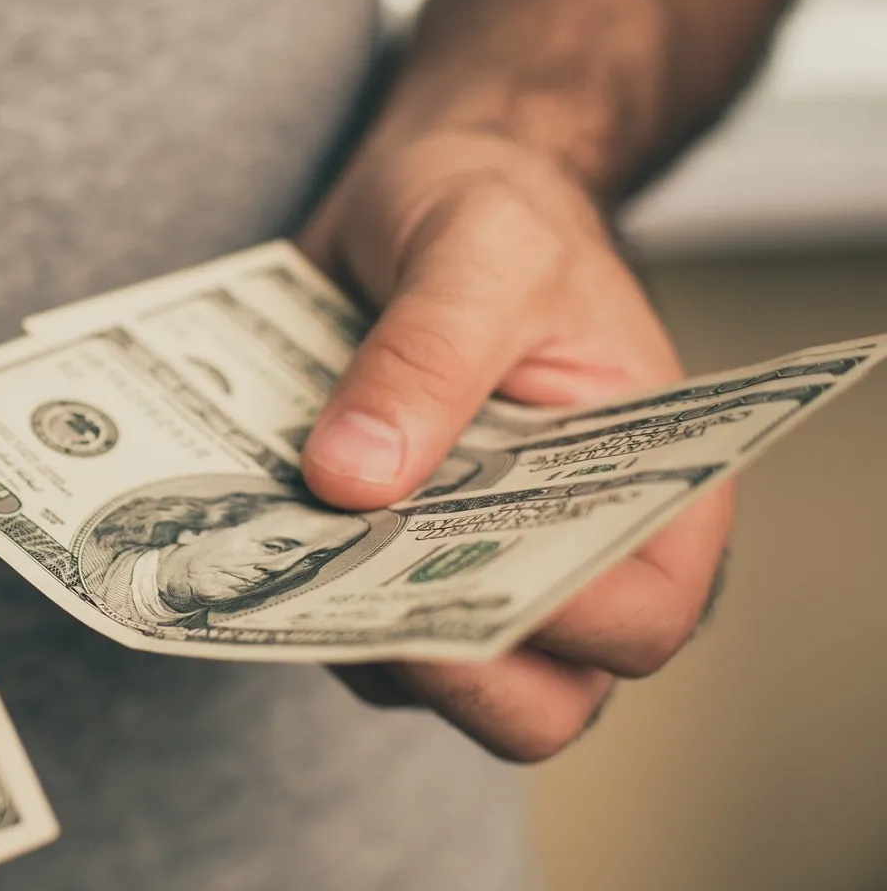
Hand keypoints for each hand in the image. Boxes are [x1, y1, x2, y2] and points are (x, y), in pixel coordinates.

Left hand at [296, 130, 733, 761]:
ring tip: (264, 540)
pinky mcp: (369, 566)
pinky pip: (326, 620)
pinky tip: (235, 517)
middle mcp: (566, 558)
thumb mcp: (477, 248)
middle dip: (430, 659)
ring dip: (334, 621)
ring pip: (408, 673)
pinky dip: (281, 587)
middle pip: (527, 699)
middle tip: (335, 582)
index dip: (556, 623)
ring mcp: (460, 573)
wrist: (420, 191)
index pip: (636, 620)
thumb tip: (354, 478)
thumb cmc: (495, 212)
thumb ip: (428, 357)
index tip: (451, 568)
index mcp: (655, 492)